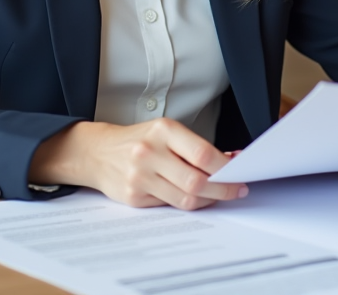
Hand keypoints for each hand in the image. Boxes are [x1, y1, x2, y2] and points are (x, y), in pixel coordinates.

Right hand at [29, 118, 248, 209]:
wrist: (97, 152)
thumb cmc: (139, 140)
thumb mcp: (167, 133)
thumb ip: (196, 148)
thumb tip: (231, 160)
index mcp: (163, 131)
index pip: (203, 155)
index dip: (226, 169)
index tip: (240, 174)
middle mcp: (149, 153)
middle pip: (196, 181)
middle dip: (222, 189)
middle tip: (236, 191)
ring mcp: (139, 177)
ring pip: (185, 199)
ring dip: (208, 200)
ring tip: (218, 195)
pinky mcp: (133, 197)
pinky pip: (169, 206)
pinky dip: (186, 203)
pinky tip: (194, 197)